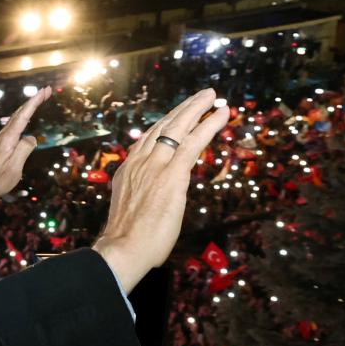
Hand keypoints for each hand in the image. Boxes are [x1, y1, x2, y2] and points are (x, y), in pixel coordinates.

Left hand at [0, 86, 51, 205]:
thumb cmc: (0, 179)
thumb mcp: (14, 167)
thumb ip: (24, 150)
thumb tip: (31, 137)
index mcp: (7, 139)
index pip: (23, 116)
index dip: (33, 103)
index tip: (43, 91)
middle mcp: (3, 135)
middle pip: (20, 113)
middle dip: (33, 100)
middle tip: (46, 90)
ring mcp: (1, 137)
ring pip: (16, 117)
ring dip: (29, 106)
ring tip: (40, 98)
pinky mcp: (2, 142)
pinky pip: (15, 124)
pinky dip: (24, 115)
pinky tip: (27, 115)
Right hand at [92, 89, 232, 290]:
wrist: (123, 248)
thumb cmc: (127, 240)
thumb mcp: (130, 208)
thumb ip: (142, 195)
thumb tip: (154, 197)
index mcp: (128, 170)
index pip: (149, 138)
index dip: (166, 124)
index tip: (177, 115)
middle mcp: (140, 162)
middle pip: (164, 126)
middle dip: (184, 108)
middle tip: (201, 96)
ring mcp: (156, 166)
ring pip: (179, 127)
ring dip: (197, 109)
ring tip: (212, 97)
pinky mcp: (173, 175)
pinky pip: (194, 143)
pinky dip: (209, 126)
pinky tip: (222, 115)